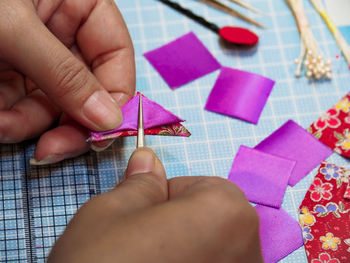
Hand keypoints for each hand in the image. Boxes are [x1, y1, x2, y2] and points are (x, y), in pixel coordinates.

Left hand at [0, 0, 134, 163]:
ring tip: (2, 127)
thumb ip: (65, 74)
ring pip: (55, 104)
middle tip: (54, 149)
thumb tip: (108, 120)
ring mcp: (38, 56)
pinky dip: (12, 121)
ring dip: (32, 124)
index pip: (116, 57)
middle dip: (71, 121)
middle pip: (88, 88)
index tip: (102, 130)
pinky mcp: (12, 72)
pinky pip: (25, 106)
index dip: (116, 96)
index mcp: (81, 7)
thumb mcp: (15, 27)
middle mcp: (64, 33)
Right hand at [48, 148, 262, 262]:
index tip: (142, 218)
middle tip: (143, 244)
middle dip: (178, 223)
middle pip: (212, 219)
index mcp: (228, 213)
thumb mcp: (112, 211)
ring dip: (185, 249)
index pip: (201, 186)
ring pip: (212, 249)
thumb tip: (147, 160)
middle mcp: (250, 251)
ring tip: (150, 262)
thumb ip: (141, 183)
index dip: (165, 197)